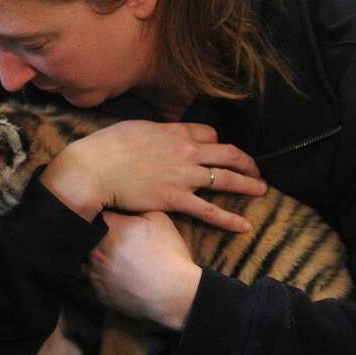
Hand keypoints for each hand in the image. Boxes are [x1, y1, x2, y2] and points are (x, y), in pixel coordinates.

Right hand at [40, 119, 265, 231]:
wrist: (94, 169)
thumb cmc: (106, 147)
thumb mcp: (134, 128)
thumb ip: (154, 132)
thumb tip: (158, 135)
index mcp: (174, 132)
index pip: (208, 133)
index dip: (217, 142)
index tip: (219, 149)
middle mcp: (186, 152)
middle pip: (228, 153)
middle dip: (246, 161)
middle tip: (255, 169)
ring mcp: (183, 176)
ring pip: (226, 179)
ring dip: (248, 184)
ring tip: (262, 190)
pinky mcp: (176, 199)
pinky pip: (210, 211)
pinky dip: (229, 219)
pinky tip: (244, 226)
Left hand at [89, 211, 201, 330]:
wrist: (175, 292)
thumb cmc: (169, 255)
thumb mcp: (159, 220)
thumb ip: (137, 207)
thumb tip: (126, 201)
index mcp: (109, 228)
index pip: (94, 214)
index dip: (101, 216)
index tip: (107, 219)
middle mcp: (96, 249)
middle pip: (85, 237)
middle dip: (94, 237)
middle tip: (108, 240)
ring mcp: (95, 273)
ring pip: (83, 261)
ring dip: (93, 258)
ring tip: (109, 260)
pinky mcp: (98, 293)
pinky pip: (91, 282)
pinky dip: (99, 278)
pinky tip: (113, 277)